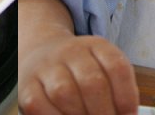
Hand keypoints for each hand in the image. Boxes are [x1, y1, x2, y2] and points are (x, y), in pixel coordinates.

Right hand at [17, 34, 137, 114]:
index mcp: (96, 46)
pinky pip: (39, 105)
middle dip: (103, 112)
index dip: (126, 97)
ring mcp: (46, 67)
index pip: (116, 67)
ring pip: (64, 93)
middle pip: (92, 83)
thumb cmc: (79, 72)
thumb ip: (117, 93)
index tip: (127, 114)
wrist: (41, 54)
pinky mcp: (27, 85)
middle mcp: (70, 52)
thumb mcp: (103, 69)